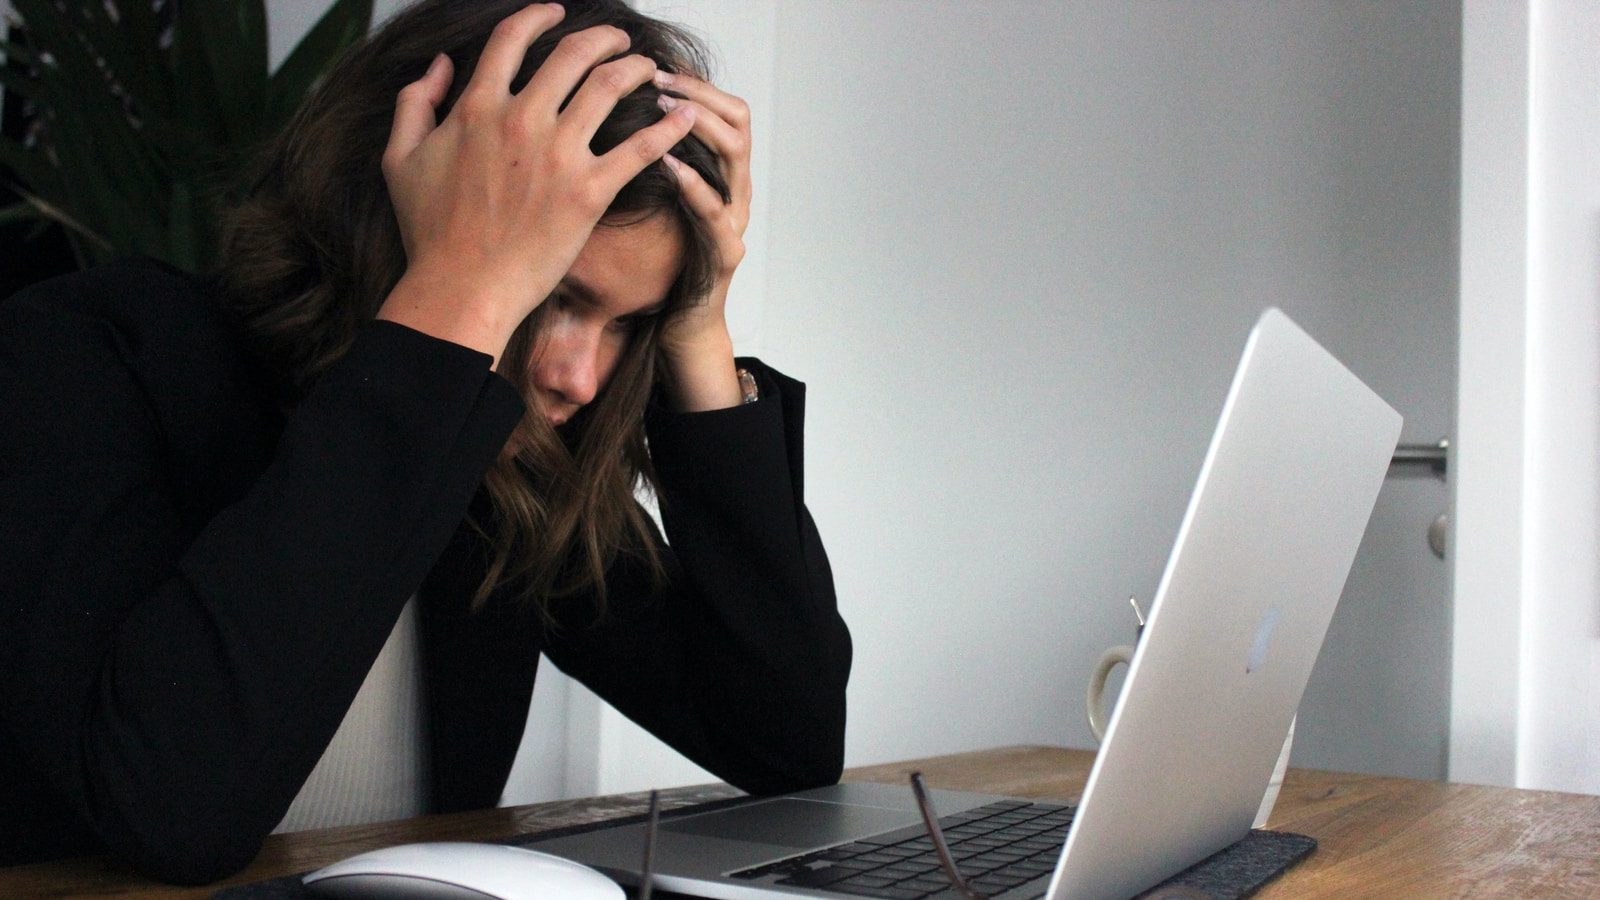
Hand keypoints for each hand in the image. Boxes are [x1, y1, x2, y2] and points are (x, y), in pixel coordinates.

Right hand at [376, 3, 697, 364]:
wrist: (461, 287)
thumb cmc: (430, 232)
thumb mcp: (400, 159)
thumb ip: (415, 102)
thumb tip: (439, 65)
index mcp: (477, 106)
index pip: (513, 38)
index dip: (539, 16)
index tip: (557, 13)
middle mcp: (521, 119)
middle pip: (573, 53)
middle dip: (603, 38)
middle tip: (619, 40)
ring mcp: (558, 155)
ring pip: (610, 87)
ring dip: (637, 69)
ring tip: (650, 69)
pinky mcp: (590, 192)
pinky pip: (640, 148)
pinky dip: (668, 127)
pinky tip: (685, 115)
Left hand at [655, 71, 752, 409]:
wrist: (679, 327)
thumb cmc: (660, 264)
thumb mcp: (652, 203)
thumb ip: (644, 164)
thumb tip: (607, 116)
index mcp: (720, 174)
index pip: (724, 108)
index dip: (696, 82)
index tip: (658, 64)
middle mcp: (735, 191)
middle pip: (737, 120)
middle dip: (697, 93)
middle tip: (658, 79)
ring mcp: (735, 220)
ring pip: (736, 155)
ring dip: (698, 125)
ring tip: (662, 110)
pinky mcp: (726, 253)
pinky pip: (716, 211)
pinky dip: (693, 183)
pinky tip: (668, 164)